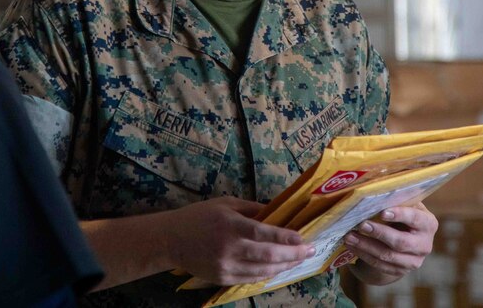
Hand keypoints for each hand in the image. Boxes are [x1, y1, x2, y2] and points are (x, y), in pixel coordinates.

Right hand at [168, 197, 314, 285]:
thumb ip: (252, 209)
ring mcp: (225, 266)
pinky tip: (279, 268)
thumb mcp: (226, 203)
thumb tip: (277, 212)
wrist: (172, 239)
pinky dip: (268, 274)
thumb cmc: (200, 216)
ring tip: (299, 260)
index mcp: (231, 225)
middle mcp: (229, 248)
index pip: (264, 233)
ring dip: (284, 266)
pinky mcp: (222, 278)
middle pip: (268, 255)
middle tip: (310, 251)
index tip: (303, 237)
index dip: (286, 237)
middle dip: (293, 254)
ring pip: (263, 270)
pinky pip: (251, 279)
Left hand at [344, 202, 437, 283]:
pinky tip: (352, 246)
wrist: (406, 238)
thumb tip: (375, 192)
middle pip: (401, 242)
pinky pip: (380, 265)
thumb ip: (397, 200)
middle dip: (379, 233)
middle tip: (361, 224)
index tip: (382, 212)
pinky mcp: (400, 271)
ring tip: (349, 236)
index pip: (415, 219)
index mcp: (428, 224)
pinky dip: (364, 255)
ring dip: (366, 246)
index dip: (400, 215)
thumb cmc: (404, 214)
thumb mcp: (406, 205)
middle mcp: (424, 245)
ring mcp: (413, 261)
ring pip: (388, 256)